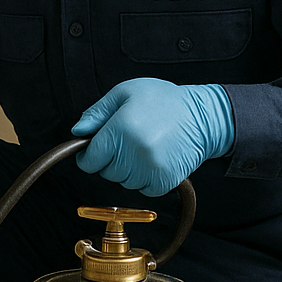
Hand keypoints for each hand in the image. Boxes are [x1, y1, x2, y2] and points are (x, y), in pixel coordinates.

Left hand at [72, 79, 233, 196]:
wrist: (202, 117)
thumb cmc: (164, 101)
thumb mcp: (125, 93)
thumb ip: (97, 113)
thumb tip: (78, 131)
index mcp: (121, 129)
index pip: (90, 160)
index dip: (88, 155)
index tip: (94, 150)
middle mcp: (135, 152)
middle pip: (105, 172)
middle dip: (110, 159)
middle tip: (126, 140)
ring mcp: (150, 169)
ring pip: (122, 181)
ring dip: (127, 169)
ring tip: (143, 147)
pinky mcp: (163, 181)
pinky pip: (141, 189)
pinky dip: (143, 178)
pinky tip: (152, 159)